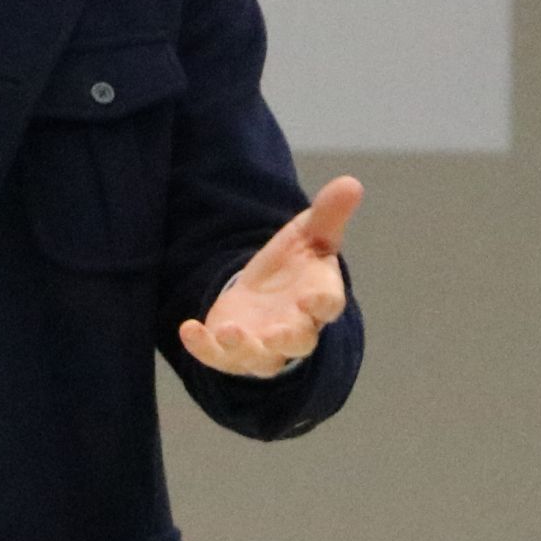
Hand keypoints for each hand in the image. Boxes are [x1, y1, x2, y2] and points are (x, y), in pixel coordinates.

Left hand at [179, 176, 361, 377]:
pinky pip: (218, 357)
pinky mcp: (231, 352)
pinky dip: (203, 348)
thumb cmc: (295, 267)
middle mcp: (294, 329)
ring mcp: (262, 345)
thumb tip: (351, 182)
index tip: (313, 298)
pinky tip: (189, 329)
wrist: (265, 295)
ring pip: (259, 358)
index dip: (322, 304)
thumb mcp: (310, 235)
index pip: (328, 306)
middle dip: (287, 339)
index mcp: (319, 300)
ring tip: (228, 332)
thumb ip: (328, 214)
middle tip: (277, 334)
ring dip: (244, 347)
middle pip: (298, 342)